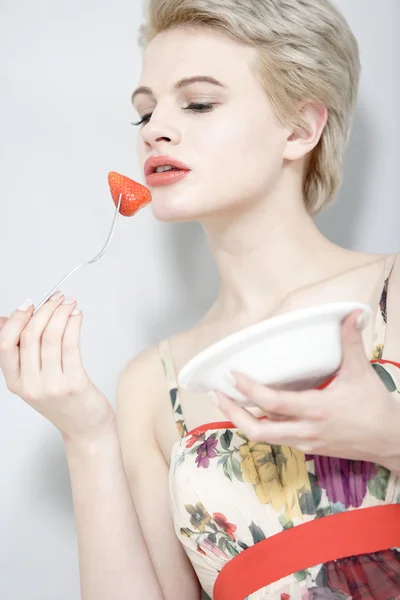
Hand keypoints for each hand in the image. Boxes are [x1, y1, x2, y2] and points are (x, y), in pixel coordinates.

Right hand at [0, 293, 115, 440]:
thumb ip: (21, 352)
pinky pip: (71, 344)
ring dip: (61, 313)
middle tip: (56, 298)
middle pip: (30, 335)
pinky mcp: (74, 382)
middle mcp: (30, 385)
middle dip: (44, 309)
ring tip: (69, 303)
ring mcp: (51, 385)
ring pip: (51, 336)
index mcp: (15, 382)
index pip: (5, 344)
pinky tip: (77, 316)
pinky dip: (73, 324)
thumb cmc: (63, 402)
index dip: (16, 318)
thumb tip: (4, 320)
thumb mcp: (34, 379)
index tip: (29, 303)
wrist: (85, 428)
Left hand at [212, 310, 399, 466]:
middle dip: (232, 413)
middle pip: (257, 430)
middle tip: (216, 393)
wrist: (390, 441)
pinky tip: (252, 410)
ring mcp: (304, 442)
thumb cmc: (374, 407)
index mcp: (317, 409)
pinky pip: (276, 438)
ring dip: (241, 420)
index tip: (232, 375)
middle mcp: (306, 430)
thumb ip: (351, 342)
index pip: (274, 402)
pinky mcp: (307, 448)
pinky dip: (259, 425)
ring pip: (263, 437)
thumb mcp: (361, 373)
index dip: (249, 390)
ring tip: (226, 400)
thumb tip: (352, 313)